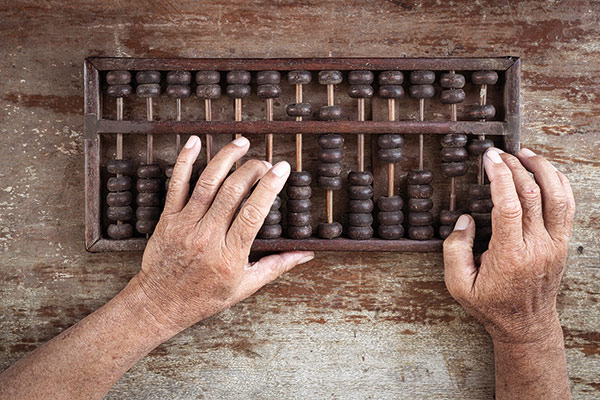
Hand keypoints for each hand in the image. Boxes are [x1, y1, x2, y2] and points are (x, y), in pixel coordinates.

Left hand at [128, 136, 313, 332]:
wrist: (161, 303)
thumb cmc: (205, 297)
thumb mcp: (246, 286)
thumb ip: (277, 266)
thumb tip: (306, 254)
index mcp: (230, 254)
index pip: (254, 212)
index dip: (270, 186)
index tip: (282, 169)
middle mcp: (208, 237)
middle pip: (232, 192)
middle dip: (252, 169)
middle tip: (264, 162)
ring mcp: (186, 225)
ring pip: (207, 183)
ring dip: (226, 158)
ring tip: (242, 143)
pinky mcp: (169, 218)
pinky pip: (176, 184)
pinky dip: (185, 161)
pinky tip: (196, 142)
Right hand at [443, 147, 574, 343]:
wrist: (526, 325)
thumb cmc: (491, 305)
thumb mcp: (458, 285)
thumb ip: (455, 251)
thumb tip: (464, 220)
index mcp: (511, 255)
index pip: (510, 205)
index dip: (499, 176)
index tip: (488, 159)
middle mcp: (538, 247)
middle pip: (532, 194)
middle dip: (514, 167)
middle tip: (498, 154)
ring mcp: (555, 244)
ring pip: (557, 195)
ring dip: (541, 169)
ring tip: (524, 154)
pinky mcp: (562, 243)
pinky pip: (567, 206)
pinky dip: (559, 183)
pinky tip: (545, 171)